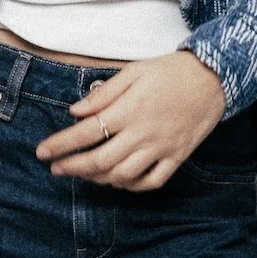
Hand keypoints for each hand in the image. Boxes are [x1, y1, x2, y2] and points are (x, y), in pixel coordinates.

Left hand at [35, 52, 226, 191]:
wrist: (214, 78)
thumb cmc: (170, 71)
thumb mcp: (133, 72)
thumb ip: (103, 94)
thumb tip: (75, 111)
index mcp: (129, 109)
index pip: (86, 132)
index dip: (61, 145)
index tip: (42, 152)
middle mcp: (143, 133)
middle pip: (100, 161)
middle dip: (73, 167)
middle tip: (57, 168)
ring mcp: (161, 148)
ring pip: (123, 175)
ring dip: (98, 179)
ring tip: (85, 174)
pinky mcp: (177, 157)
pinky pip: (151, 182)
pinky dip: (131, 186)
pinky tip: (119, 180)